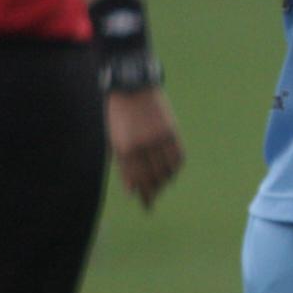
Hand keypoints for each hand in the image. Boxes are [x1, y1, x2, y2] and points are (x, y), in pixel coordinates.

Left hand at [106, 86, 183, 209]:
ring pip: (168, 168)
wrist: (132, 86)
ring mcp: (160, 138)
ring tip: (161, 186)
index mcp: (126, 148)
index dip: (143, 194)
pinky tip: (171, 172)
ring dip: (165, 181)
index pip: (138, 179)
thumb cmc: (117, 114)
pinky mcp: (171, 130)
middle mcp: (145, 145)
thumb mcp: (113, 140)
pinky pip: (178, 155)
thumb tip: (131, 190)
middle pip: (154, 177)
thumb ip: (122, 166)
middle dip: (154, 191)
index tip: (146, 206)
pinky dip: (176, 167)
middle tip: (152, 201)